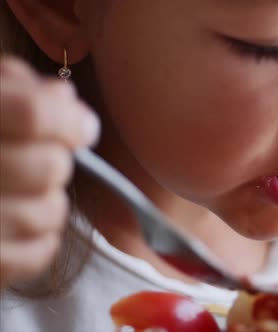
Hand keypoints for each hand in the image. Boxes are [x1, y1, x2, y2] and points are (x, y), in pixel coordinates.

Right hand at [0, 57, 98, 287]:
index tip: (84, 128)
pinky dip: (41, 241)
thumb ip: (19, 91)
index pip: (32, 114)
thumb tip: (65, 98)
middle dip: (56, 162)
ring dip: (48, 202)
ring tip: (20, 195)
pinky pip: (40, 253)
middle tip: (37, 161)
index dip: (69, 119)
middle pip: (50, 166)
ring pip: (49, 212)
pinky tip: (17, 226)